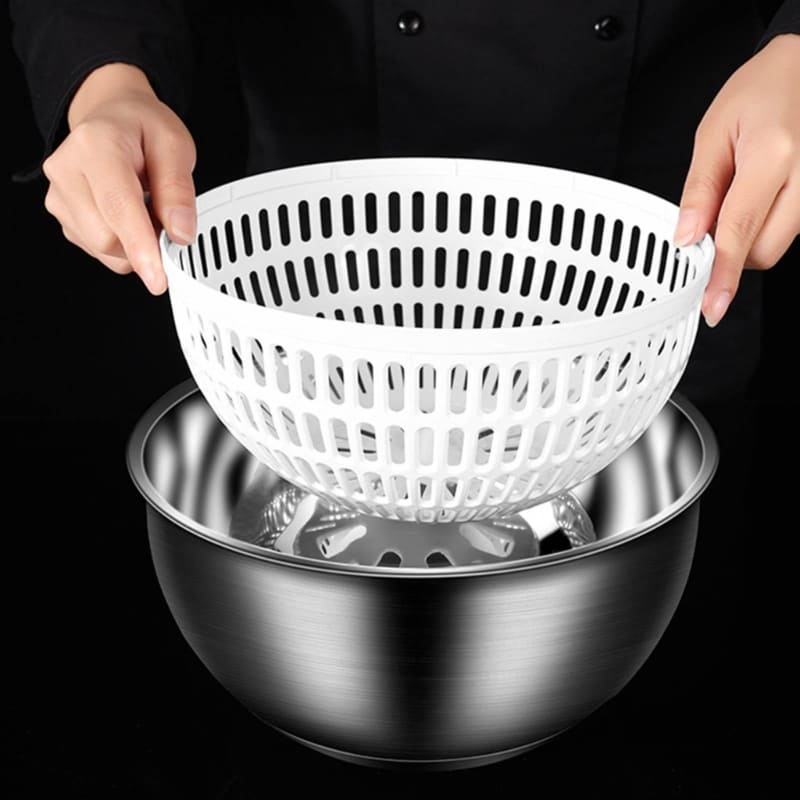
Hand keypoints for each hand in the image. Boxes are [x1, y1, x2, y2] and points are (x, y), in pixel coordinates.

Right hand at [42, 63, 195, 293]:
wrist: (113, 117)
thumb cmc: (142, 129)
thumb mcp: (175, 146)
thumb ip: (178, 190)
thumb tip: (181, 234)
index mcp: (95, 146)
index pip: (117, 207)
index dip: (140, 247)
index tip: (157, 276)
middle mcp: (67, 170)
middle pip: (107, 238)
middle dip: (145, 243)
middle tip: (165, 217)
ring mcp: (59, 195)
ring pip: (103, 250)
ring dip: (134, 245)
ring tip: (145, 209)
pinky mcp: (62, 216)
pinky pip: (98, 250)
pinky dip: (122, 244)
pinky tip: (128, 216)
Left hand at [675, 34, 799, 326]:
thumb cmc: (760, 91)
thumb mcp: (713, 133)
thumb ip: (701, 191)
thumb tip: (687, 238)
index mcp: (772, 155)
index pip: (741, 232)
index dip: (723, 275)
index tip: (711, 306)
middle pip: (764, 251)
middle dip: (732, 252)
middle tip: (712, 219)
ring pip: (779, 245)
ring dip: (751, 239)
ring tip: (741, 195)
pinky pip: (792, 229)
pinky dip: (769, 226)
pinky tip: (762, 196)